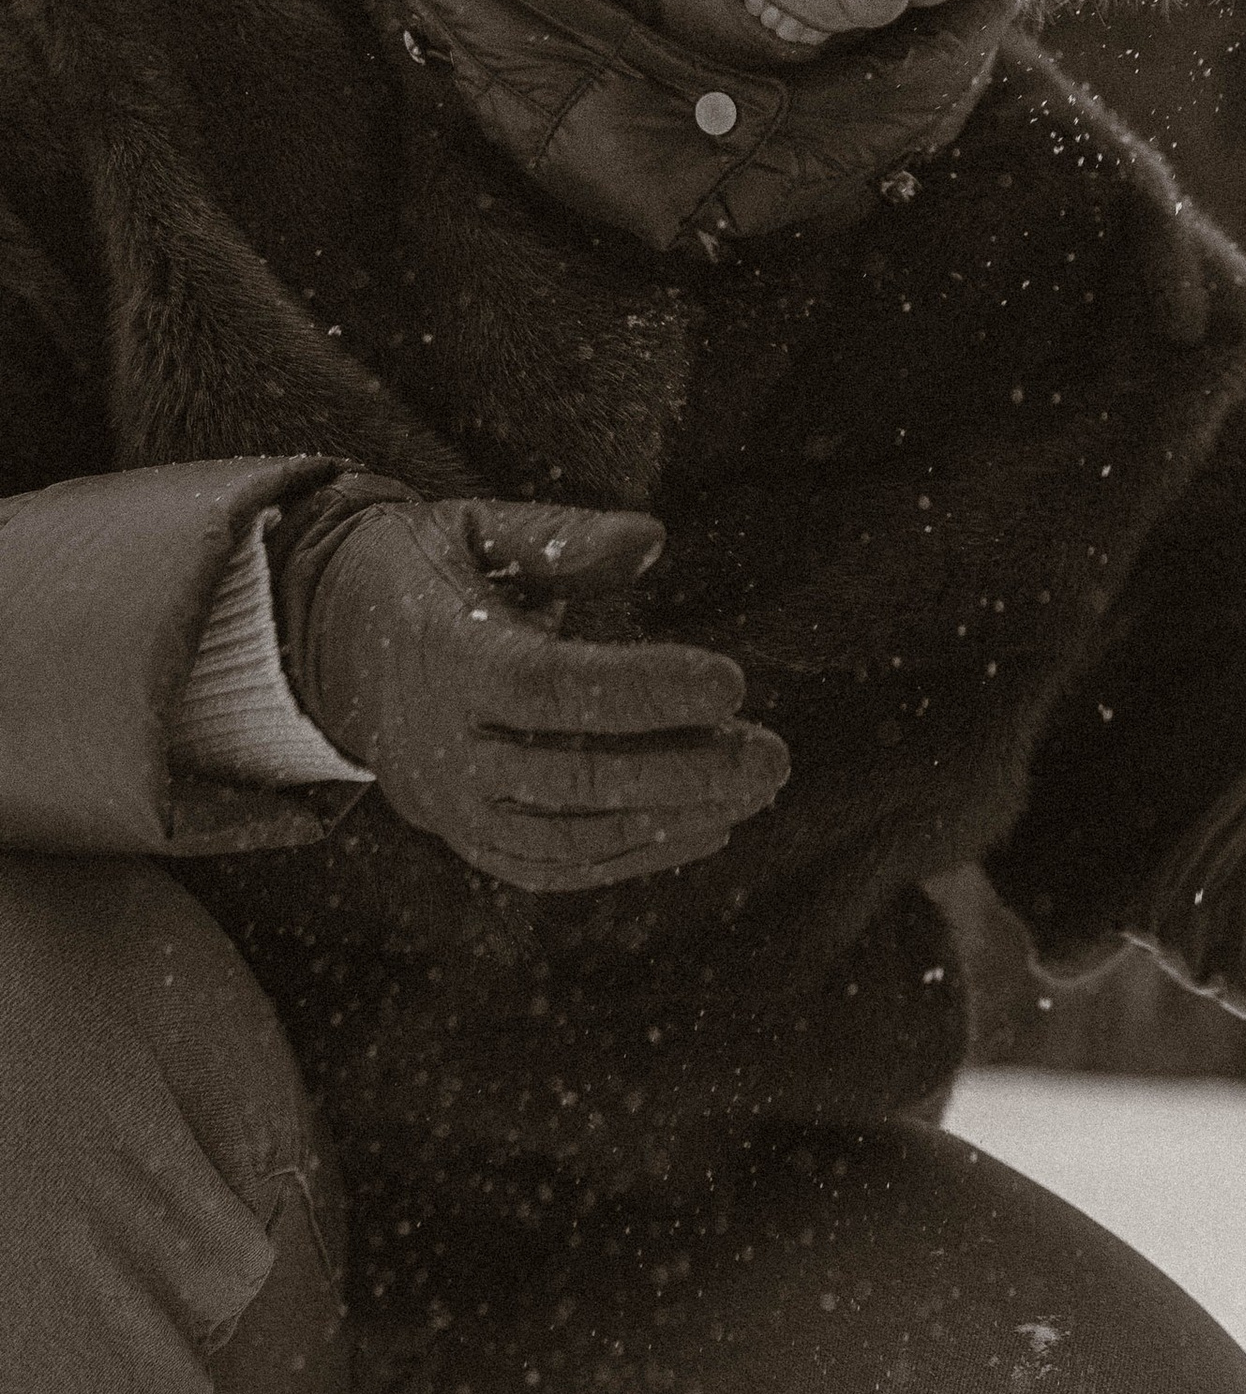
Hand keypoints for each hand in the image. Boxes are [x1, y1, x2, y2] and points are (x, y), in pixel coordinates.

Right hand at [282, 488, 789, 891]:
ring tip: (755, 791)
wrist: (325, 642)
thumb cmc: (424, 569)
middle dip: (683, 770)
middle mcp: (441, 743)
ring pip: (566, 835)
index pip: (549, 686)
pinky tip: (708, 829)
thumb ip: (561, 537)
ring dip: (669, 820)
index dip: (642, 689)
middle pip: (571, 774)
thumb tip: (651, 539)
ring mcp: (448, 802)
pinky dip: (629, 857)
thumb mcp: (477, 527)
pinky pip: (548, 865)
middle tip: (773, 754)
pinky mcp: (463, 834)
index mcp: (443, 653)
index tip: (733, 681)